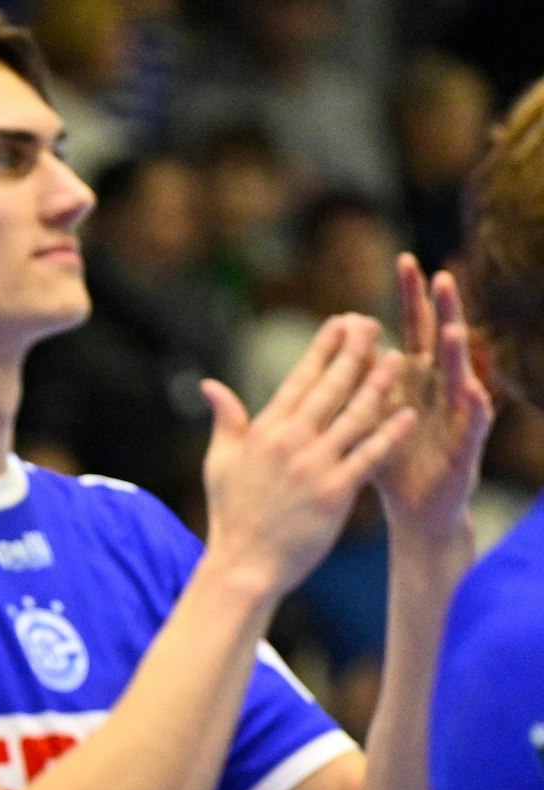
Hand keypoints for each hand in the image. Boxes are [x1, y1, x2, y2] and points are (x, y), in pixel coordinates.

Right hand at [199, 315, 417, 599]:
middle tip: (374, 325)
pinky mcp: (334, 493)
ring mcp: (313, 467)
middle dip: (354, 352)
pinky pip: (368, 456)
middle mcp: (289, 443)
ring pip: (354, 416)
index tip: (340, 323)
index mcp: (264, 432)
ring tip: (399, 358)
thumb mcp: (218, 462)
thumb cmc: (230, 514)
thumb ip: (224, 421)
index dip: (322, 348)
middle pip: (330, 388)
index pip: (299, 380)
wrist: (243, 564)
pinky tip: (408, 415)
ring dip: (379, 384)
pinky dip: (389, 435)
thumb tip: (210, 386)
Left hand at [375, 254, 493, 542]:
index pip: (411, 327)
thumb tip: (336, 336)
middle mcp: (437, 390)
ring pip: (459, 377)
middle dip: (441, 309)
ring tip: (451, 328)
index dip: (410, 296)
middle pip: (439, 341)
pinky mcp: (465, 447)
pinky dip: (473, 407)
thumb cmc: (387, 459)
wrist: (413, 510)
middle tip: (440, 275)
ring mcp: (455, 415)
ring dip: (456, 354)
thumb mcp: (364, 413)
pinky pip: (472, 424)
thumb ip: (353, 377)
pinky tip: (473, 391)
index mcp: (411, 379)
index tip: (404, 259)